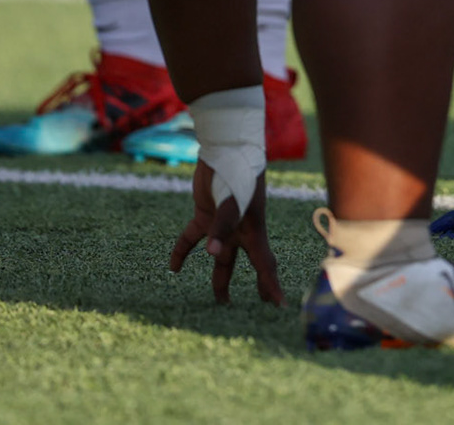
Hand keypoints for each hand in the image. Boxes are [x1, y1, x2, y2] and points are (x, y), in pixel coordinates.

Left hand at [169, 160, 284, 304]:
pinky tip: (173, 268)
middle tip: (260, 307)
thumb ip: (221, 227)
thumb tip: (211, 254)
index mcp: (253, 230)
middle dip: (256, 286)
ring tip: (219, 299)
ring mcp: (223, 223)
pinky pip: (192, 238)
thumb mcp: (232, 200)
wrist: (225, 146)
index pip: (264, 264)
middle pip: (249, 264)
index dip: (271, 285)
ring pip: (222, 257)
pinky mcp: (205, 215)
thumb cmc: (236, 171)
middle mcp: (241, 230)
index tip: (279, 306)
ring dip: (219, 277)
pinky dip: (183, 252)